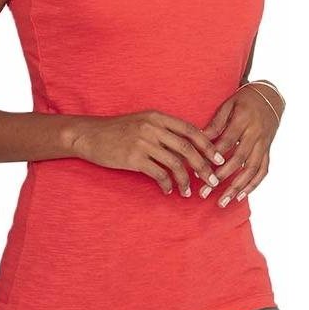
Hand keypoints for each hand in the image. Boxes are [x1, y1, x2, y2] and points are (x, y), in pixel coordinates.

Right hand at [70, 110, 226, 197]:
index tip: (219, 159)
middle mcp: (152, 127)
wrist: (89, 135)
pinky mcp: (133, 158)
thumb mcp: (142, 122)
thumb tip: (187, 147)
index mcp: (157, 117)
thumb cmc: (116, 130)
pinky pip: (158, 174)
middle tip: (211, 180)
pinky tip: (168, 190)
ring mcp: (143, 142)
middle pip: (187, 148)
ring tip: (188, 192)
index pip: (190, 130)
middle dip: (203, 166)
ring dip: (185, 180)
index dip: (207, 145)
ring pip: (175, 164)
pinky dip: (167, 184)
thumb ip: (163, 130)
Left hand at [198, 83, 281, 207]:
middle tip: (205, 192)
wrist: (270, 97)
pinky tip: (240, 196)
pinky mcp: (268, 150)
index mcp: (243, 120)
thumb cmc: (244, 100)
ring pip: (252, 169)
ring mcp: (264, 143)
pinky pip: (263, 170)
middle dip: (222, 178)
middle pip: (239, 159)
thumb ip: (216, 122)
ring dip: (237, 187)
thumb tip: (200, 138)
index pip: (227, 142)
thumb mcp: (228, 104)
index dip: (213, 157)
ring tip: (223, 201)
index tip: (198, 170)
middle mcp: (256, 134)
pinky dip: (253, 184)